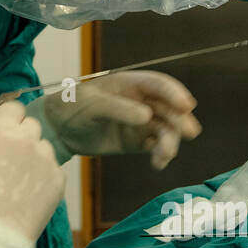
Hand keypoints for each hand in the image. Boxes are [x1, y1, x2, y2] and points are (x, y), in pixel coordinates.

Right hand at [0, 101, 64, 240]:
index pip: (13, 107)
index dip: (8, 117)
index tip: (4, 130)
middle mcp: (26, 139)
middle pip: (31, 125)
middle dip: (22, 136)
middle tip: (10, 156)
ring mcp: (46, 159)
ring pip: (43, 148)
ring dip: (34, 156)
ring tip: (20, 179)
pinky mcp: (58, 179)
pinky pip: (52, 170)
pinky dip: (43, 177)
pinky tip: (30, 193)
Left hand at [35, 70, 200, 167]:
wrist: (57, 130)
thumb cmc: (72, 107)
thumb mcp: (92, 104)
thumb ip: (118, 109)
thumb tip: (147, 116)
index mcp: (130, 83)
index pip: (159, 85)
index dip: (175, 93)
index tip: (187, 105)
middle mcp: (141, 101)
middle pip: (169, 109)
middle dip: (180, 120)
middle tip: (189, 132)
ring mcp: (140, 122)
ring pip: (165, 130)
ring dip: (171, 142)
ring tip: (164, 156)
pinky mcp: (136, 141)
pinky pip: (155, 147)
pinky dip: (161, 155)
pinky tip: (158, 163)